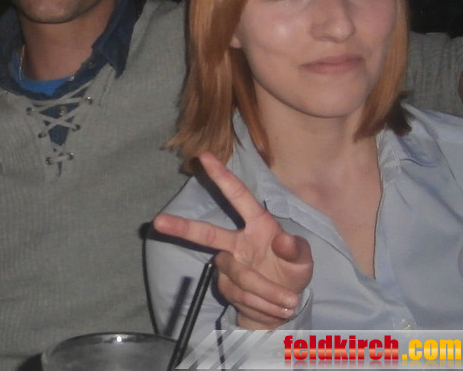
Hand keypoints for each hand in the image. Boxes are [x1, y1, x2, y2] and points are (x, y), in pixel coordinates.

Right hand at [152, 152, 312, 329]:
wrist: (282, 307)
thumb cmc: (292, 273)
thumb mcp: (304, 263)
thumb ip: (297, 250)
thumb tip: (284, 238)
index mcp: (259, 225)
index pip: (239, 197)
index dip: (222, 176)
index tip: (204, 156)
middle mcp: (238, 241)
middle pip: (206, 233)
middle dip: (182, 227)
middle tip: (158, 221)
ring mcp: (229, 264)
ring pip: (236, 275)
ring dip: (264, 292)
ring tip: (287, 302)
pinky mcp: (225, 285)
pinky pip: (239, 294)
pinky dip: (260, 304)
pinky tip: (273, 307)